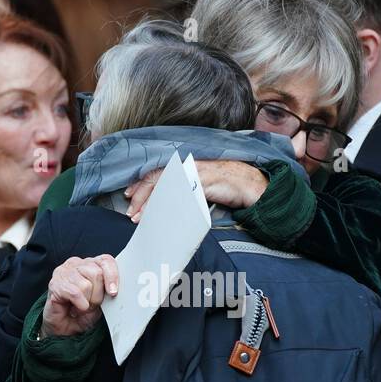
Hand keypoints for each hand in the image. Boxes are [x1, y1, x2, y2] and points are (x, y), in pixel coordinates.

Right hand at [42, 254, 118, 336]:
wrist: (64, 328)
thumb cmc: (82, 313)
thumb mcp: (102, 302)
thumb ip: (108, 291)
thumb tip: (114, 289)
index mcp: (90, 264)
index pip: (105, 260)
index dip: (112, 276)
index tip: (113, 292)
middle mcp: (77, 265)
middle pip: (97, 273)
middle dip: (98, 295)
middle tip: (92, 305)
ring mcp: (64, 272)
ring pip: (86, 285)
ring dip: (87, 302)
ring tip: (82, 307)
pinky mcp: (55, 284)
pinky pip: (74, 293)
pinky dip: (79, 304)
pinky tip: (76, 308)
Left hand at [124, 160, 267, 221]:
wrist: (252, 184)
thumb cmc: (228, 185)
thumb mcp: (201, 184)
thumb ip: (184, 188)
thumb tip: (166, 200)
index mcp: (184, 164)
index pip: (155, 172)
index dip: (140, 183)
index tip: (128, 196)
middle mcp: (187, 165)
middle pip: (155, 178)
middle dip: (139, 195)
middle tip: (130, 212)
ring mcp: (194, 172)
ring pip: (164, 186)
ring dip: (149, 203)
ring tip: (138, 217)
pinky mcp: (203, 182)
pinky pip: (179, 194)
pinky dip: (168, 205)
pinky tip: (160, 215)